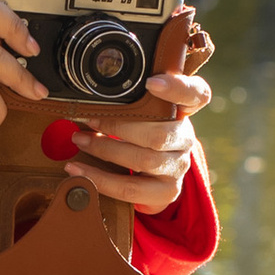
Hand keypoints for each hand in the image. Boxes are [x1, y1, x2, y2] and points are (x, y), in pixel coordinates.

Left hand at [61, 68, 210, 214]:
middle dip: (117, 126)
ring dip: (105, 150)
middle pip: (159, 133)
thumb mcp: (143, 113)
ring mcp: (179, 167)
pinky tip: (78, 171)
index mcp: (184, 111)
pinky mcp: (167, 192)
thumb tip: (89, 97)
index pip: (196, 94)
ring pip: (144, 160)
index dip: (176, 88)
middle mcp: (186, 138)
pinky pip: (130, 189)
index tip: (151, 82)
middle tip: (88, 119)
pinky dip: (100, 180)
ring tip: (80, 141)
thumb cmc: (140, 133)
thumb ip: (130, 102)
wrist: (152, 175)